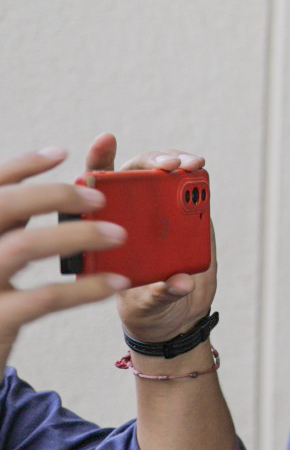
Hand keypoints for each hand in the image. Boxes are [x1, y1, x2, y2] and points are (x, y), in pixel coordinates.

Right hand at [0, 146, 127, 371]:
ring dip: (77, 234)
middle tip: (100, 196)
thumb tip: (45, 189)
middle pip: (4, 205)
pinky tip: (116, 282)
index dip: (22, 165)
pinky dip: (86, 286)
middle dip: (55, 193)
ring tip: (118, 234)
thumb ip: (9, 228)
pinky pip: (45, 296)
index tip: (62, 153)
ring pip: (26, 245)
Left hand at [85, 135, 217, 344]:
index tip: (107, 139)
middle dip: (154, 160)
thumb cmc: (143, 306)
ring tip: (191, 165)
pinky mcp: (189, 221)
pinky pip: (191, 195)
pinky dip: (196, 181)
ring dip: (177, 164)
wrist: (174, 317)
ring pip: (166, 177)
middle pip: (138, 174)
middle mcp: (133, 215)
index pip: (96, 188)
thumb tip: (178, 283)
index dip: (100, 159)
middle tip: (170, 165)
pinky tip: (199, 172)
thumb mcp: (142, 303)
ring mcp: (163, 215)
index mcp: (107, 229)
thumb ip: (157, 292)